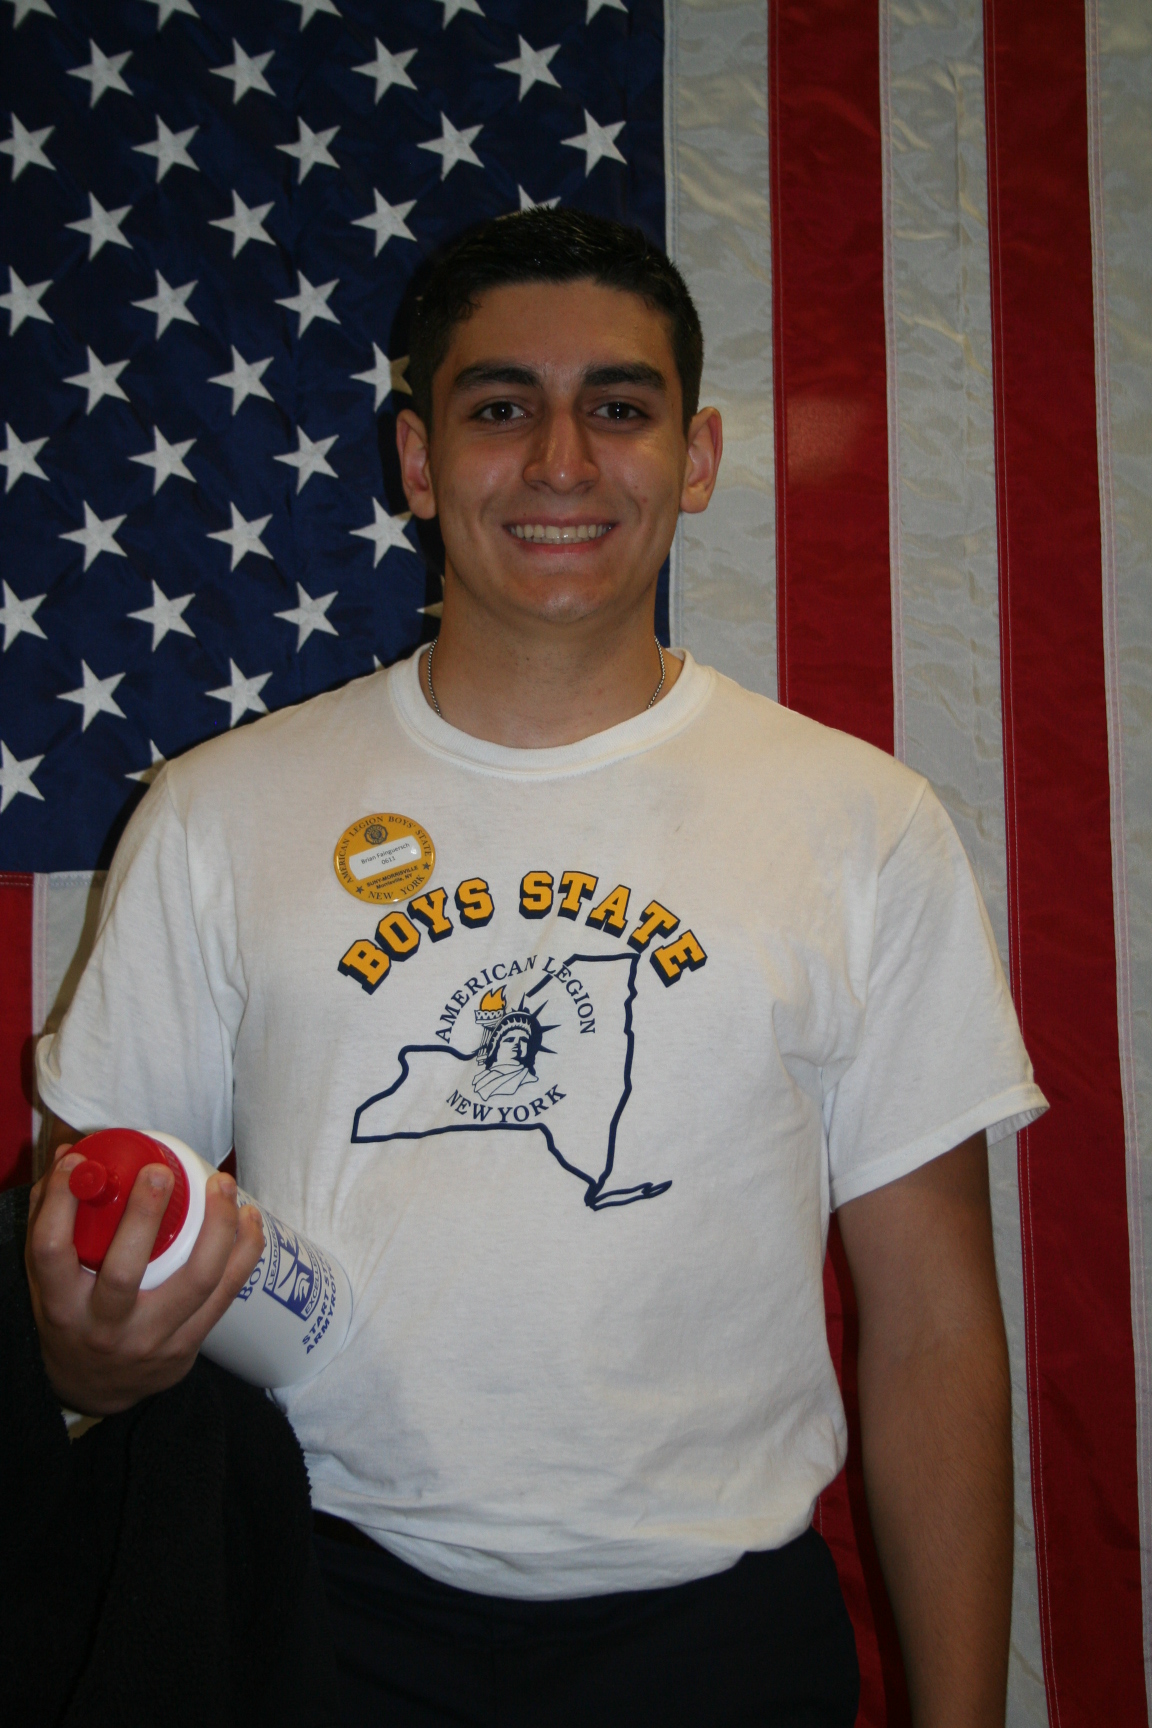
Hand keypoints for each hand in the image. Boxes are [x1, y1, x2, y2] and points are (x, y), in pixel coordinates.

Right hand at [25, 1140, 265, 1416]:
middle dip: (145, 1215)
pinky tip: (249, 1220)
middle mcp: (103, 1328)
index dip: (61, 1203)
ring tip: (222, 1183)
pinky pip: (225, 1295)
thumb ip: (53, 1217)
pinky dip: (243, 1253)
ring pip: (195, 1281)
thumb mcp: (50, 1278)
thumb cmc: (73, 1315)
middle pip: (124, 1271)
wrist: (95, 1390)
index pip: (52, 1251)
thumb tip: (71, 1155)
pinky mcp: (186, 1347)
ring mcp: (150, 1341)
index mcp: (60, 1306)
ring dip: (217, 1227)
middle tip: (161, 1172)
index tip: (77, 1161)